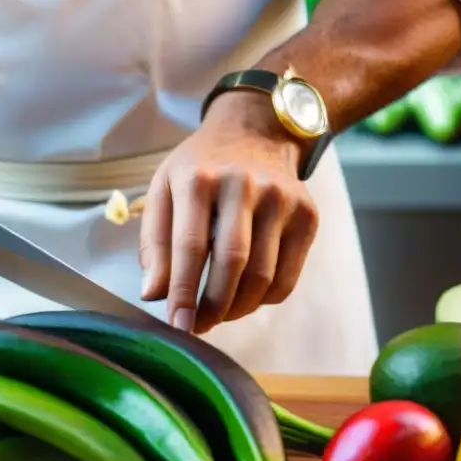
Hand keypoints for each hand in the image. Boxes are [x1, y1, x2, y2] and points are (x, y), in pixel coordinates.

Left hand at [139, 91, 319, 332]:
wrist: (255, 133)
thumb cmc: (199, 169)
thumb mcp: (163, 190)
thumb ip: (154, 241)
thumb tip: (153, 293)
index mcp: (199, 179)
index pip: (190, 246)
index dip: (182, 291)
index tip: (176, 324)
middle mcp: (244, 185)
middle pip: (232, 263)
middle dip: (213, 306)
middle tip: (197, 327)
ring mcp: (281, 199)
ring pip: (263, 276)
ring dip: (238, 308)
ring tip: (218, 315)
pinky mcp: (307, 215)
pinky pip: (287, 277)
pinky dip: (265, 299)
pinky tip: (245, 297)